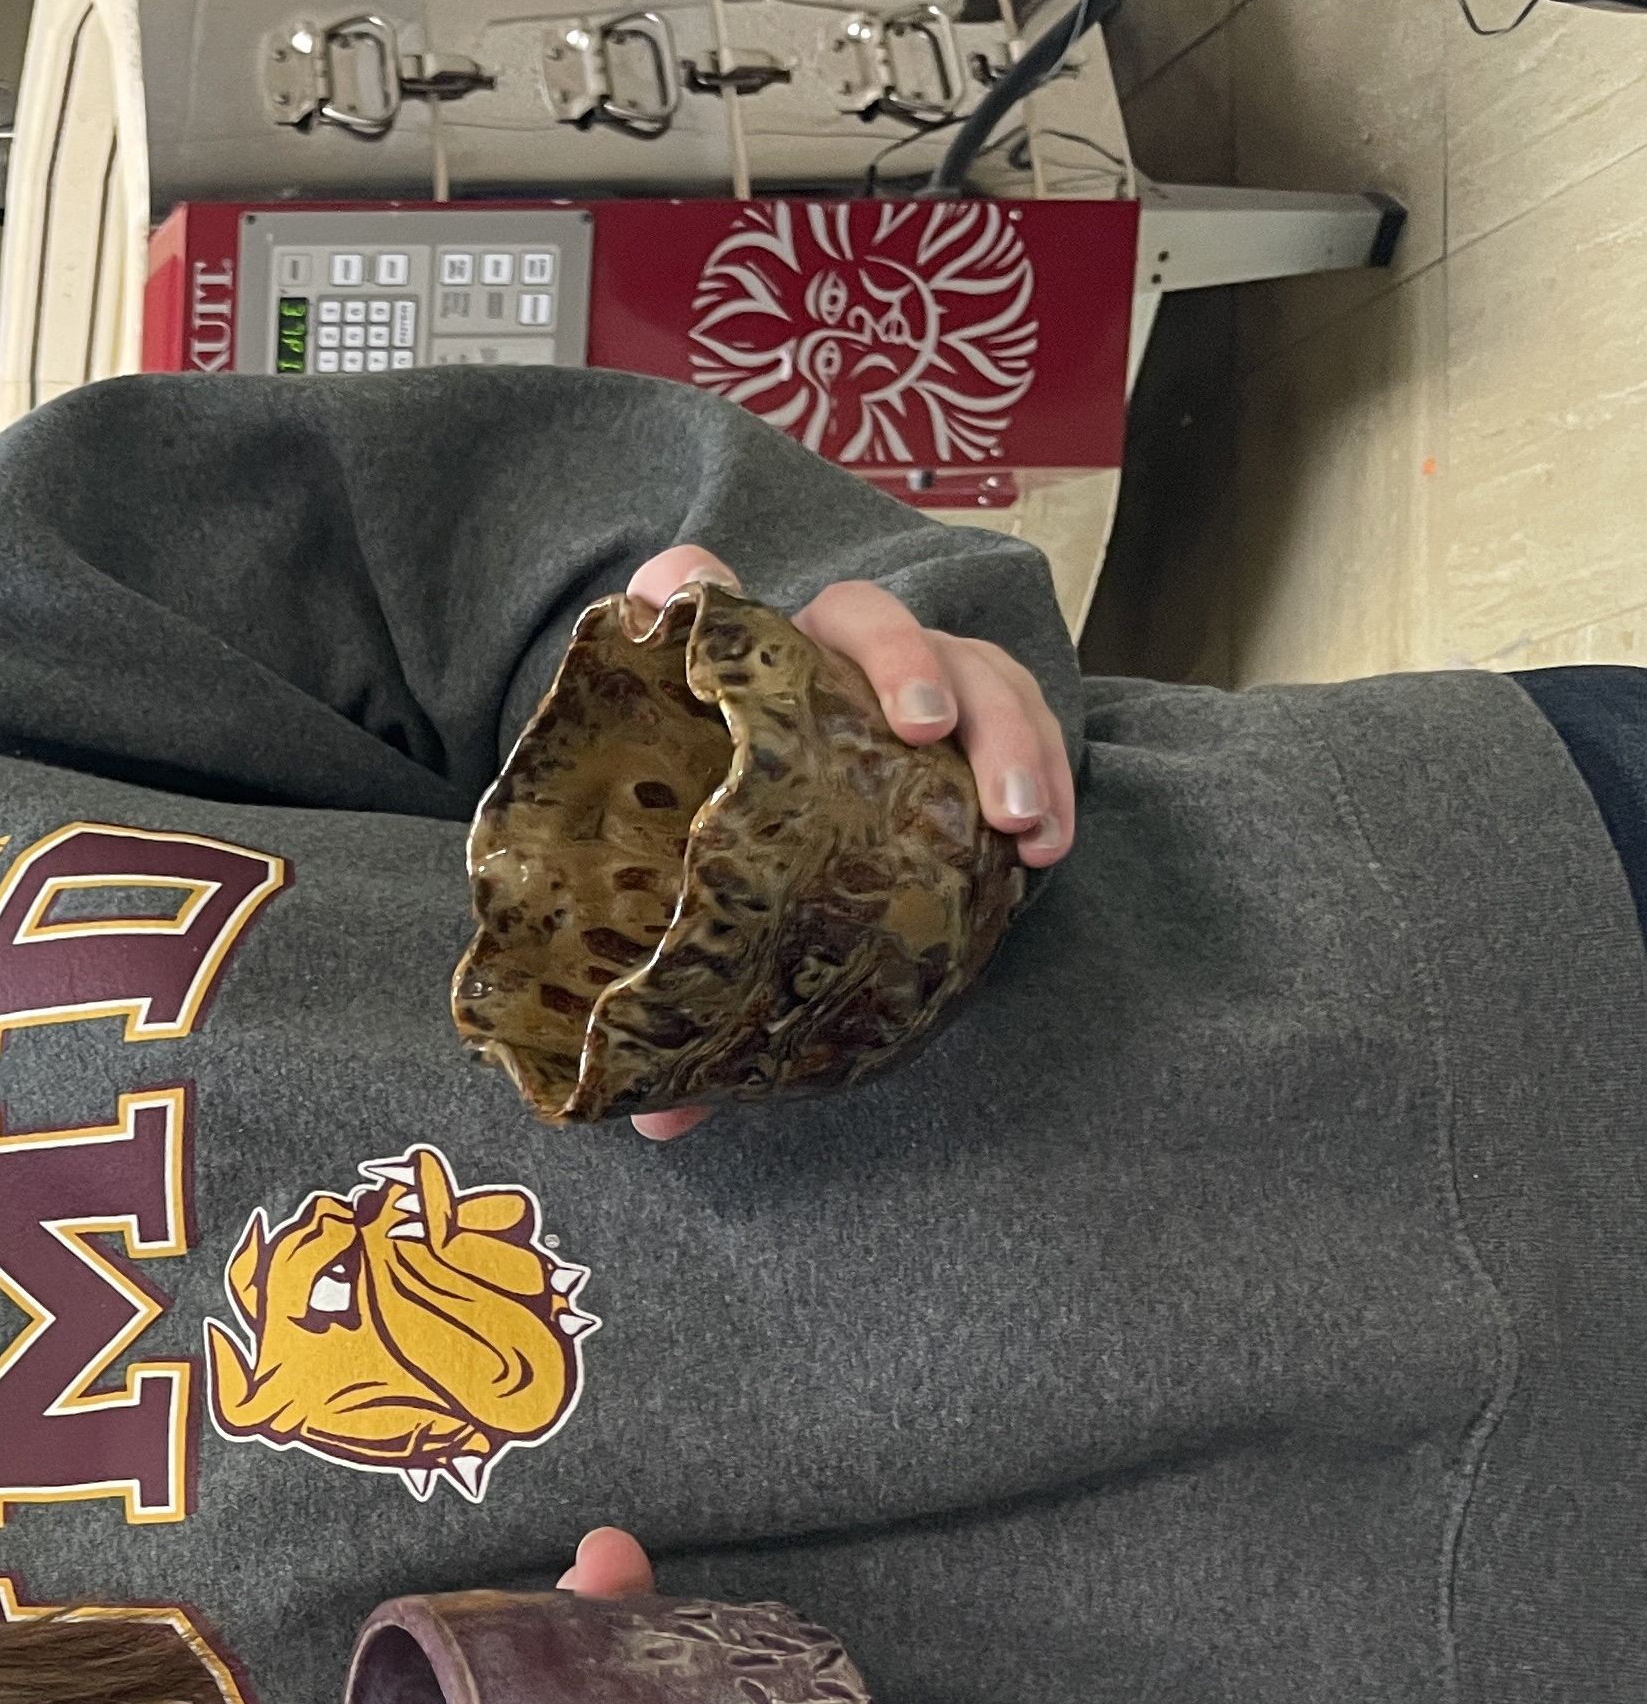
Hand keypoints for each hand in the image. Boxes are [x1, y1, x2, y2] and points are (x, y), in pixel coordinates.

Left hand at [613, 544, 1074, 1143]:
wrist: (794, 851)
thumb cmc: (731, 877)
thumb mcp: (698, 944)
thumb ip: (678, 1013)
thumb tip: (658, 1123)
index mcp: (726, 687)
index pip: (694, 601)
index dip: (689, 586)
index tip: (688, 581)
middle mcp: (816, 661)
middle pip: (861, 620)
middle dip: (906, 662)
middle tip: (926, 731)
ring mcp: (903, 684)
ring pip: (966, 664)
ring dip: (1004, 732)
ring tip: (1020, 821)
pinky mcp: (971, 721)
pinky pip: (1021, 717)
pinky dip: (1042, 768)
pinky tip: (1045, 846)